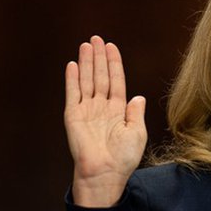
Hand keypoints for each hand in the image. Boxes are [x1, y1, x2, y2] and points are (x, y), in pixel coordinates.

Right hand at [64, 35, 147, 206]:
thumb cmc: (123, 157)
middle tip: (97, 38)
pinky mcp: (73, 115)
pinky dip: (72, 79)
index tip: (112, 47)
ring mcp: (86, 110)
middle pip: (100, 76)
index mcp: (118, 110)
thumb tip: (138, 97)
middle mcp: (101, 107)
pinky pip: (72, 93)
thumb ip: (135, 113)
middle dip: (99, 58)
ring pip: (86, 80)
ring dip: (86, 63)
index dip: (114, 64)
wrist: (105, 172)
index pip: (116, 81)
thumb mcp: (137, 133)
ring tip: (86, 45)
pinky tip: (72, 64)